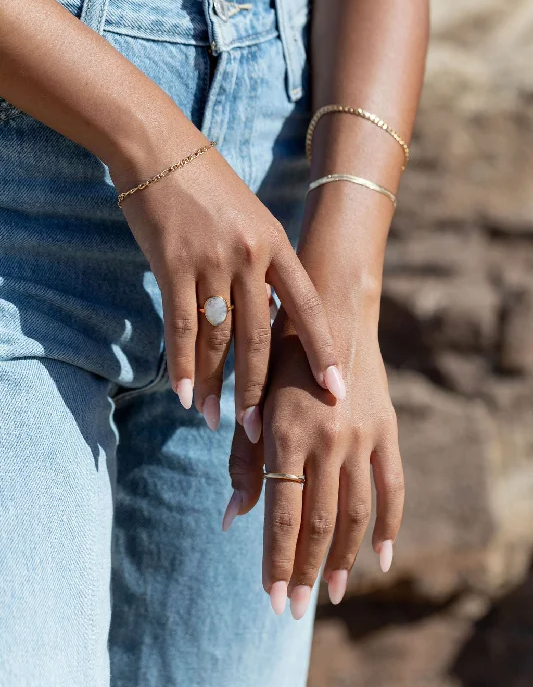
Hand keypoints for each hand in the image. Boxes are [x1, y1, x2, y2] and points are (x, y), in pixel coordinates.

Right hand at [112, 125, 344, 434]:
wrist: (160, 149)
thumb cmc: (208, 187)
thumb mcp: (251, 220)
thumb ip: (265, 265)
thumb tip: (273, 315)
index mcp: (276, 245)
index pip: (307, 307)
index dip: (324, 349)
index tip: (337, 389)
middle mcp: (250, 256)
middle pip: (260, 336)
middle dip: (261, 388)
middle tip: (261, 431)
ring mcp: (211, 260)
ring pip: (218, 339)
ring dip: (215, 385)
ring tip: (212, 420)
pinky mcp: (172, 265)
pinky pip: (181, 327)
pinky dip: (182, 365)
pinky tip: (182, 393)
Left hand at [225, 299, 403, 618]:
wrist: (332, 311)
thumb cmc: (279, 357)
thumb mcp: (255, 402)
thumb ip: (244, 460)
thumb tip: (232, 519)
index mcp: (286, 433)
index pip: (282, 514)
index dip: (276, 560)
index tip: (270, 597)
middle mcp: (326, 440)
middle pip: (319, 522)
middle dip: (304, 570)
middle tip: (294, 608)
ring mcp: (361, 436)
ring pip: (355, 513)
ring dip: (345, 559)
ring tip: (334, 593)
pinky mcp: (387, 430)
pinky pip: (393, 488)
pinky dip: (388, 526)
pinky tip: (381, 559)